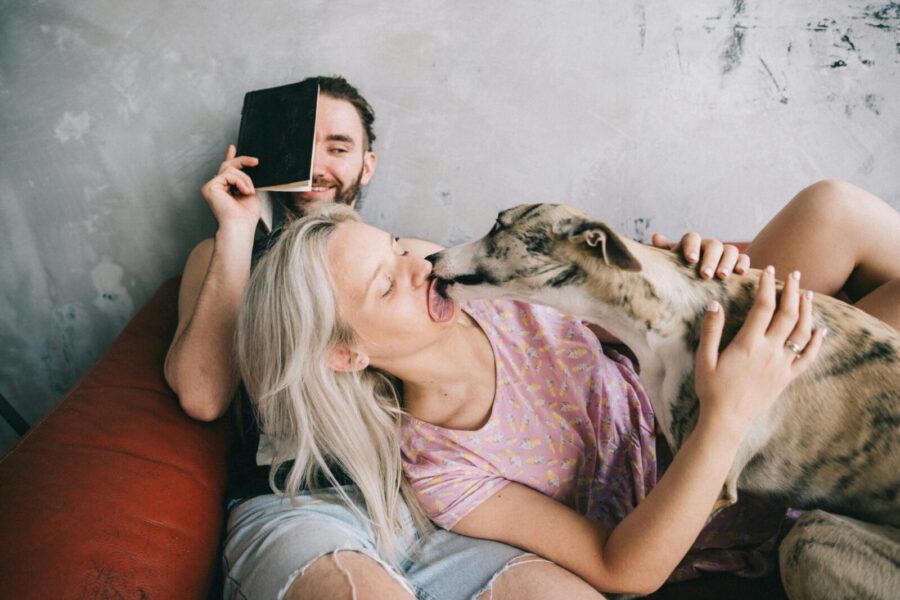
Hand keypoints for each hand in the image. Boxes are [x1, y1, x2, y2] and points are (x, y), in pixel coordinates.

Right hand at [200, 145, 261, 231]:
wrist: (241, 225)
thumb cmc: (246, 215)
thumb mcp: (250, 192)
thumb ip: (247, 180)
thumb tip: (249, 167)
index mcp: (226, 190)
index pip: (226, 170)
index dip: (230, 158)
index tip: (232, 148)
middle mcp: (216, 188)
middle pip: (228, 166)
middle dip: (242, 161)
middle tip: (255, 161)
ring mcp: (211, 187)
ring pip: (231, 169)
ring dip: (245, 179)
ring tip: (249, 192)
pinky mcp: (210, 187)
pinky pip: (228, 174)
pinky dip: (240, 181)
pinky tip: (244, 192)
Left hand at [652, 232, 749, 279]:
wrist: (700, 280)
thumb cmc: (683, 271)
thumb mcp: (673, 262)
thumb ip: (665, 250)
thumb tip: (655, 236)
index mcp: (692, 244)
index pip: (692, 238)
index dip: (692, 247)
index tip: (691, 260)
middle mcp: (709, 245)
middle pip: (713, 245)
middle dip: (710, 259)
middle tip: (705, 274)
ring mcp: (724, 252)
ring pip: (730, 250)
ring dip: (726, 262)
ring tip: (722, 276)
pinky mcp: (738, 261)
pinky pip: (743, 257)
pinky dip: (743, 263)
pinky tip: (740, 273)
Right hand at [694, 266, 825, 435]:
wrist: (727, 420)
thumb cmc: (711, 389)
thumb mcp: (704, 358)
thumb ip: (711, 330)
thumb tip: (714, 303)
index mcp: (748, 344)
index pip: (763, 307)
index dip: (767, 286)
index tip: (767, 271)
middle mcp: (770, 351)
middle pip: (788, 314)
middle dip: (793, 291)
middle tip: (794, 275)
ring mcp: (782, 365)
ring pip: (802, 332)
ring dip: (807, 310)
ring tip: (807, 294)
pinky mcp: (787, 377)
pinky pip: (808, 357)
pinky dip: (817, 341)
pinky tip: (821, 329)